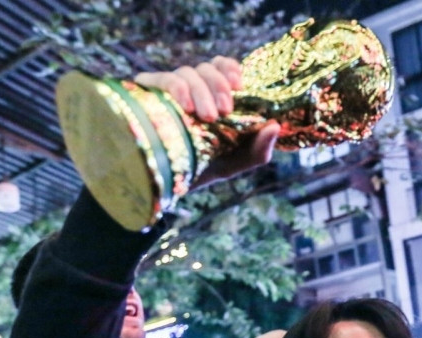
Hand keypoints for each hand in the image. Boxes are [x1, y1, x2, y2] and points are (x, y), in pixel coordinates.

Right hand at [134, 57, 279, 185]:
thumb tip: (275, 126)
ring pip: (186, 72)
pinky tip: (185, 106)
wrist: (171, 186)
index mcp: (212, 94)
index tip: (239, 85)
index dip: (230, 68)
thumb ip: (259, 148)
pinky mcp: (146, 95)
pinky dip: (175, 87)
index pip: (221, 66)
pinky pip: (159, 79)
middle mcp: (191, 88)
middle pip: (205, 68)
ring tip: (207, 116)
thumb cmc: (206, 168)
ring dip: (200, 91)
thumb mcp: (237, 161)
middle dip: (218, 85)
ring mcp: (168, 91)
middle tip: (224, 110)